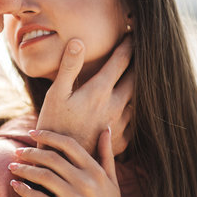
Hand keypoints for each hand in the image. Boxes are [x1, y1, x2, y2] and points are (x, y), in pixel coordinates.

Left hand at [8, 129, 147, 196]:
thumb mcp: (112, 181)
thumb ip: (107, 155)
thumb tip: (105, 129)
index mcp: (97, 171)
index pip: (69, 144)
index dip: (48, 135)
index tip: (32, 132)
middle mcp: (88, 182)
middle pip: (52, 159)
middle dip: (31, 152)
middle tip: (17, 151)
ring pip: (44, 177)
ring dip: (24, 170)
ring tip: (12, 167)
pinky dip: (25, 191)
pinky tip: (15, 186)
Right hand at [37, 37, 132, 155]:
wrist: (60, 163)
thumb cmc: (53, 126)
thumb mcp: (55, 94)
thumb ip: (69, 67)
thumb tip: (78, 41)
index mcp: (100, 91)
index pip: (121, 61)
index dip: (128, 45)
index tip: (133, 33)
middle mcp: (115, 106)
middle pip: (136, 78)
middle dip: (140, 63)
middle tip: (143, 52)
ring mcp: (120, 124)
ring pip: (137, 99)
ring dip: (139, 87)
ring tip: (140, 78)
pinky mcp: (120, 141)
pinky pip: (133, 120)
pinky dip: (134, 110)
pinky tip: (131, 108)